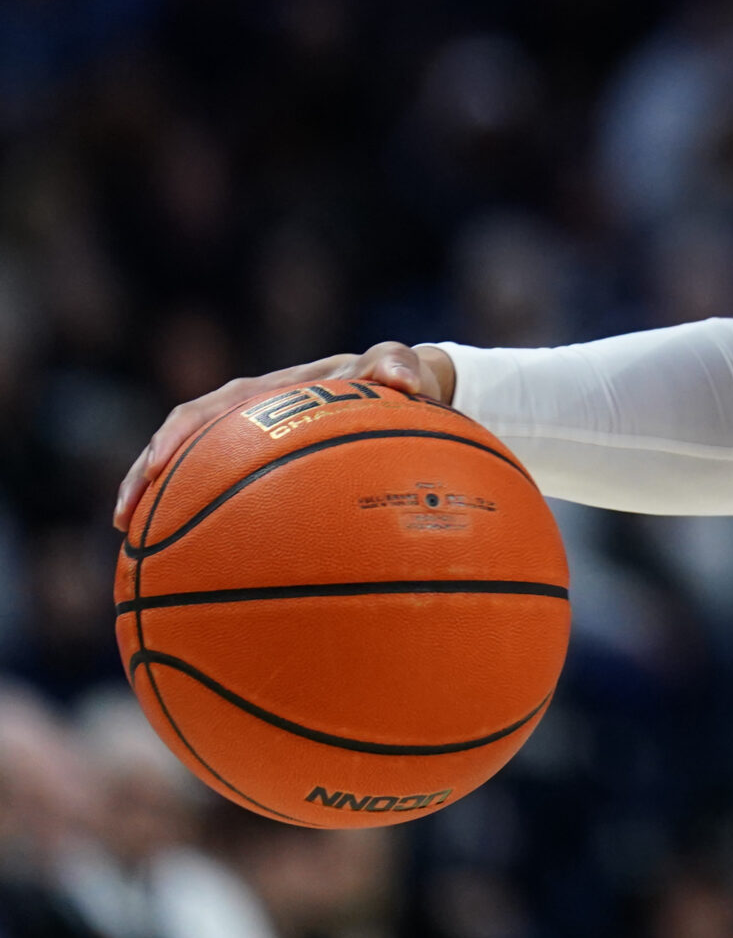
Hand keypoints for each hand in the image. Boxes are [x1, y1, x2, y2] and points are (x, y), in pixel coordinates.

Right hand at [113, 342, 454, 531]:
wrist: (402, 391)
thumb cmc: (394, 382)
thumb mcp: (398, 369)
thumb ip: (399, 367)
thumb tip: (402, 380)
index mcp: (267, 393)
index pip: (207, 410)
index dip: (177, 437)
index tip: (155, 467)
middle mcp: (247, 416)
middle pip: (180, 445)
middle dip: (145, 478)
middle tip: (124, 521)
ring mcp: (252, 444)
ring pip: (192, 473)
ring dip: (161, 506)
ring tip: (138, 551)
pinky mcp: (264, 468)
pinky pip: (225, 495)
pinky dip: (204, 523)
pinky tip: (198, 570)